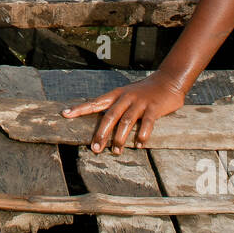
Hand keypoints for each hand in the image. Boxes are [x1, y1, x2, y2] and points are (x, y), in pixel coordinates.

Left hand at [61, 71, 185, 153]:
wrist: (168, 80)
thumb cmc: (144, 92)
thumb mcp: (126, 95)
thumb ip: (115, 108)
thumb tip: (101, 126)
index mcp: (117, 95)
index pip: (95, 102)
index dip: (80, 109)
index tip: (65, 114)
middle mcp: (126, 97)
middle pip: (109, 116)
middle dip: (101, 134)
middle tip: (95, 148)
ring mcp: (140, 102)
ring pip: (126, 121)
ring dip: (120, 138)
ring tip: (116, 151)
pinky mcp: (154, 108)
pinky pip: (147, 123)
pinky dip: (142, 135)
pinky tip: (139, 144)